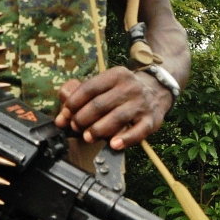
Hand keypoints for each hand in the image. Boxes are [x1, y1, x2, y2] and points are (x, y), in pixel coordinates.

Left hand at [55, 66, 173, 150]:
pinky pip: (138, 132)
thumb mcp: (107, 85)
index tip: (65, 115)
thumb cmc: (124, 91)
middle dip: (82, 118)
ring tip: (88, 137)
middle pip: (100, 104)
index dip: (74, 103)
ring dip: (98, 130)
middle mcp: (130, 87)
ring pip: (116, 118)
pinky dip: (125, 139)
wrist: (158, 90)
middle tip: (75, 127)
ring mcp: (141, 104)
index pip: (90, 88)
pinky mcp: (151, 120)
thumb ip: (84, 98)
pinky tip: (113, 144)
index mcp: (116, 75)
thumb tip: (61, 118)